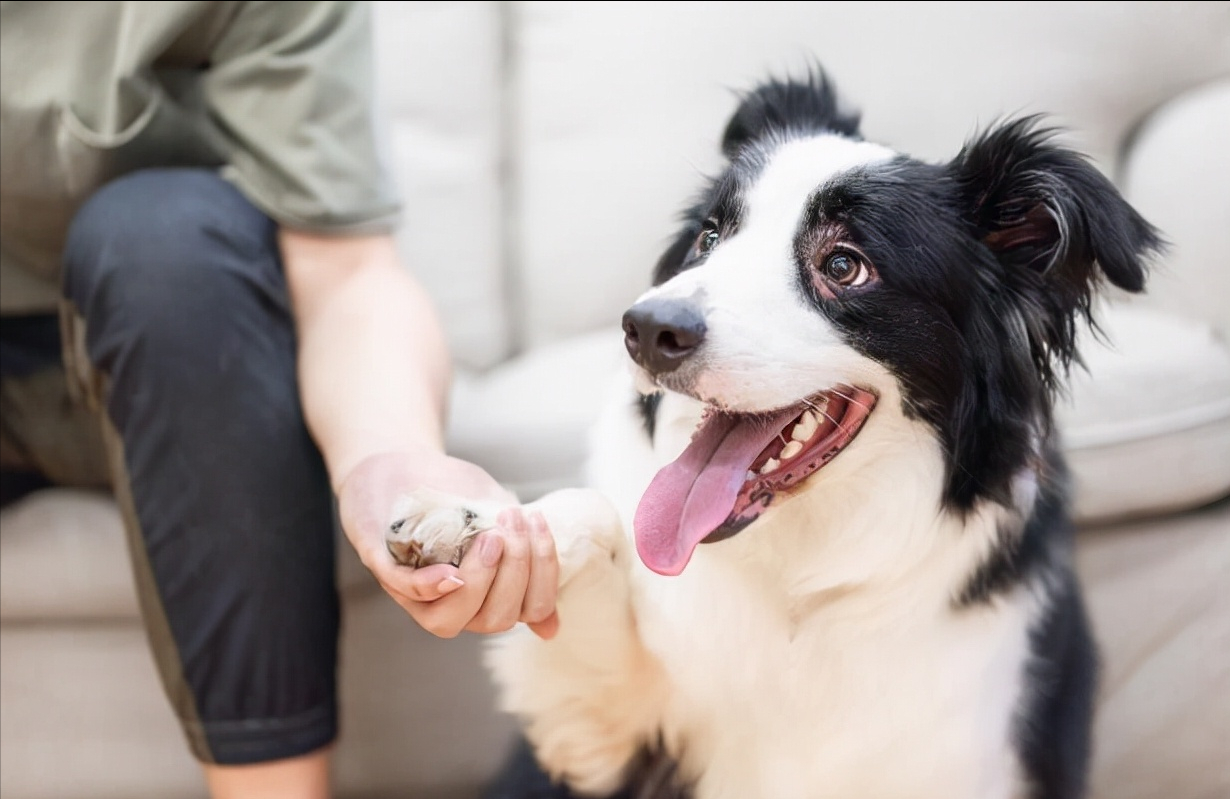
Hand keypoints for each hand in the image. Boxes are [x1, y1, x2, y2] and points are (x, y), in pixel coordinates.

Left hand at [336, 449, 559, 639]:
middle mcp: (451, 602)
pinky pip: (405, 592)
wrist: (399, 459)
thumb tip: (550, 627)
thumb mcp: (495, 517)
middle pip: (495, 619)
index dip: (544, 578)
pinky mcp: (380, 565)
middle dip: (515, 570)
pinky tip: (450, 573)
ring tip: (490, 536)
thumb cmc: (451, 490)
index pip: (529, 610)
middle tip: (513, 520)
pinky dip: (430, 587)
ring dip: (479, 581)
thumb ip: (521, 552)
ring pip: (447, 620)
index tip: (538, 527)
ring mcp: (413, 590)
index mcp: (486, 594)